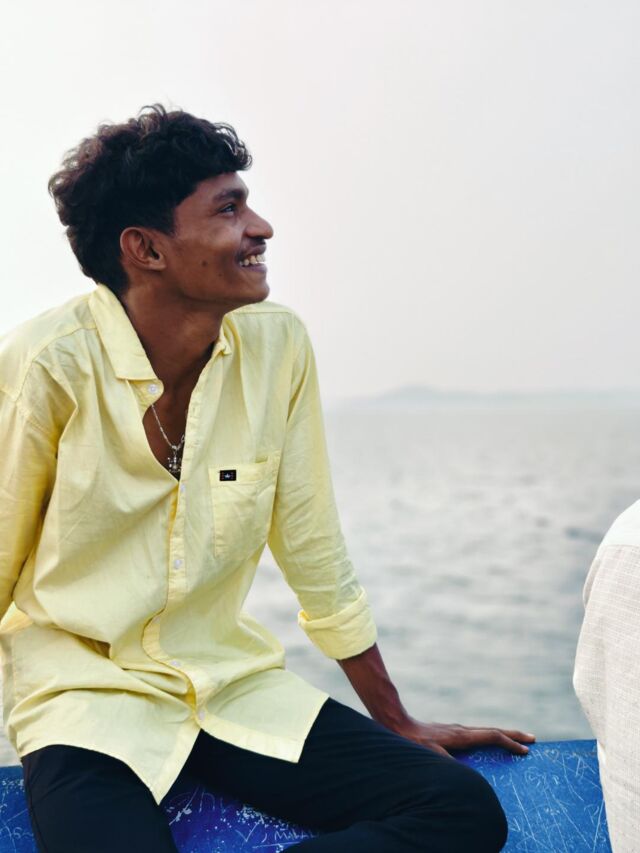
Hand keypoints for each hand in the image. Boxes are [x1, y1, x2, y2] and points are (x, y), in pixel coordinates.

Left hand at [389, 717, 535, 758]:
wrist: (398, 724)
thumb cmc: (413, 742)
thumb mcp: (431, 756)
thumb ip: (448, 764)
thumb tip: (467, 775)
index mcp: (461, 735)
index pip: (492, 736)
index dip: (510, 743)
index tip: (526, 750)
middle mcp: (462, 730)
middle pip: (494, 731)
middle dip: (514, 735)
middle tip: (533, 739)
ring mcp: (457, 729)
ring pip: (486, 731)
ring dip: (503, 735)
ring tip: (518, 741)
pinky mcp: (452, 732)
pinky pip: (477, 734)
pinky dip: (490, 737)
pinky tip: (490, 743)